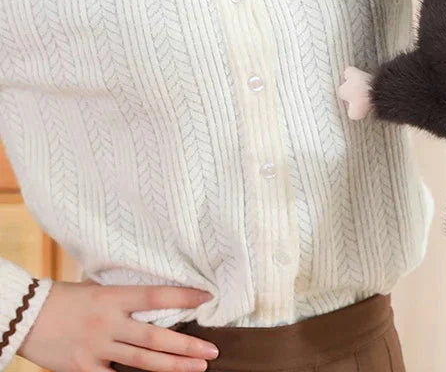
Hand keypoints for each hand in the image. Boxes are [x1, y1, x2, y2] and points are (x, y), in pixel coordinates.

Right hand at [17, 280, 219, 371]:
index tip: (207, 298)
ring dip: (173, 366)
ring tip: (198, 367)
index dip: (183, 298)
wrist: (26, 315)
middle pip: (155, 338)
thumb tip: (158, 302)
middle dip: (187, 345)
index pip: (156, 296)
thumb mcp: (99, 289)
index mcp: (113, 297)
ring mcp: (96, 349)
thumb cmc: (66, 298)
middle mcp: (108, 323)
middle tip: (212, 350)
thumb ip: (125, 298)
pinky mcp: (82, 369)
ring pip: (142, 361)